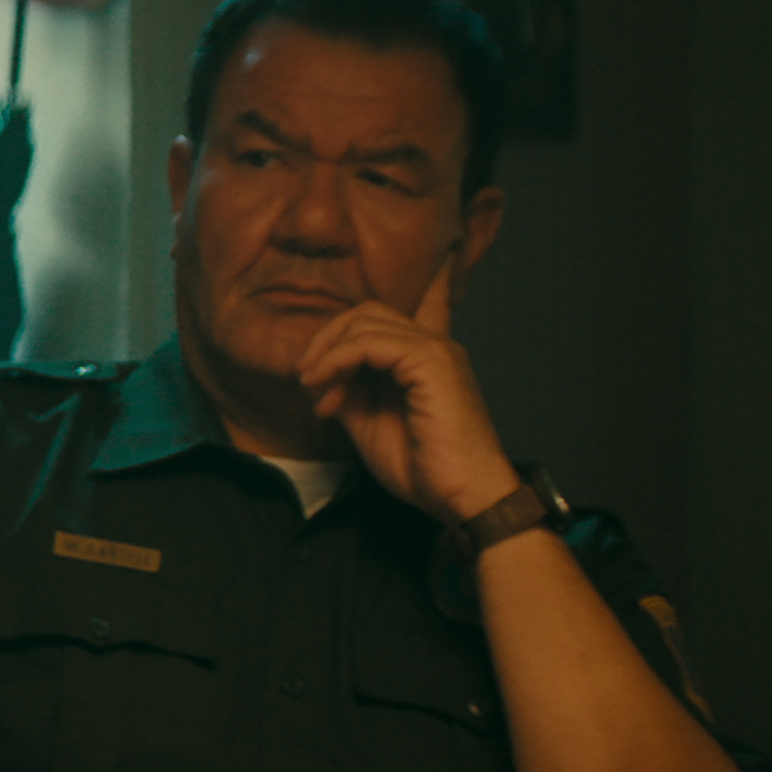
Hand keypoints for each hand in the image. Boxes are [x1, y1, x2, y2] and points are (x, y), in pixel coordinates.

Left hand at [294, 258, 523, 525]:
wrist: (463, 499)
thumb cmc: (423, 467)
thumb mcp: (370, 423)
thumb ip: (351, 389)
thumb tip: (322, 373)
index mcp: (426, 356)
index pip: (422, 299)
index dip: (412, 282)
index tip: (407, 272)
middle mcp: (435, 344)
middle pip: (366, 310)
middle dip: (325, 340)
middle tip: (308, 381)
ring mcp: (437, 350)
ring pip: (364, 320)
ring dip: (327, 354)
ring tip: (317, 392)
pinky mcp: (433, 362)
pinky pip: (371, 342)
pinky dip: (338, 361)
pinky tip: (327, 391)